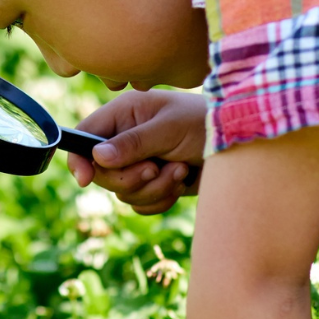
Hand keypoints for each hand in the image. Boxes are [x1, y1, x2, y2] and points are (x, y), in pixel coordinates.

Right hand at [65, 89, 206, 213]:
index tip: (86, 179)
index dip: (79, 159)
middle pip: (102, 172)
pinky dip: (161, 199)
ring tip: (179, 169)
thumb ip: (134, 142)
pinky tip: (181, 180)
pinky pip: (141, 204)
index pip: (84, 136)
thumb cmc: (206, 124)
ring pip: (123, 192)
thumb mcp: (169, 128)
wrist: (239, 146)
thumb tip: (97, 156)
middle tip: (155, 168)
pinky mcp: (153, 183)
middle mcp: (126, 138)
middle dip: (130, 177)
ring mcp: (139, 162)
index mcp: (125, 114)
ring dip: (153, 188)